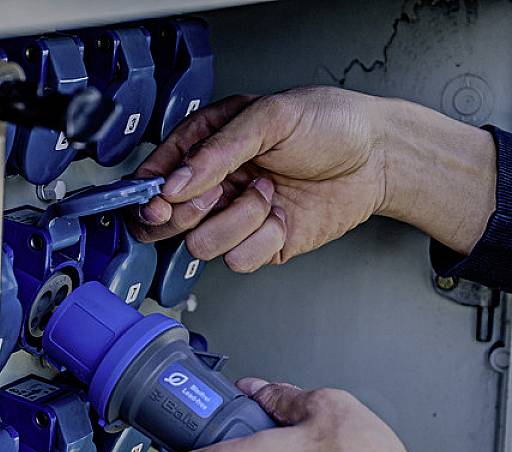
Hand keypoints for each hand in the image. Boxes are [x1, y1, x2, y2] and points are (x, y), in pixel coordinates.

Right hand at [129, 86, 495, 270]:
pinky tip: (281, 214)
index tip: (160, 202)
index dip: (147, 197)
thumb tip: (176, 183)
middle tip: (217, 194)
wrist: (378, 157)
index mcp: (203, 148)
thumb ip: (217, 150)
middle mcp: (213, 186)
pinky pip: (239, 260)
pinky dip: (262, 240)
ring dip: (238, 220)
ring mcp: (234, 218)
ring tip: (267, 191)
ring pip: (202, 245)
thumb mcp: (269, 116)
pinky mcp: (260, 246)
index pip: (153, 180)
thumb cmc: (328, 123)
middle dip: (191, 211)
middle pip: (166, 223)